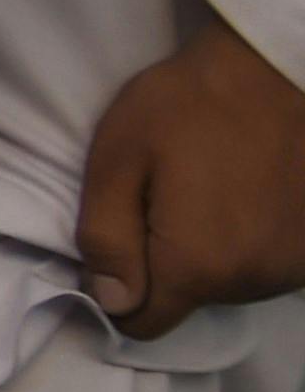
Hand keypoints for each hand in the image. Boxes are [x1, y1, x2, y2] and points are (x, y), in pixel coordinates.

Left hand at [78, 9, 304, 338]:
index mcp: (198, 267)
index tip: (114, 250)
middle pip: (188, 301)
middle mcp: (254, 281)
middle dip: (164, 264)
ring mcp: (294, 267)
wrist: (278, 67)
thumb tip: (107, 301)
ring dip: (212, 252)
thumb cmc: (191, 104)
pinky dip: (251, 239)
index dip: (117, 294)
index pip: (142, 324)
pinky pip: (266, 263)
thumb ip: (106, 238)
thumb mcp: (119, 159)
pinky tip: (246, 193)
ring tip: (208, 188)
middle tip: (162, 197)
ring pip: (230, 284)